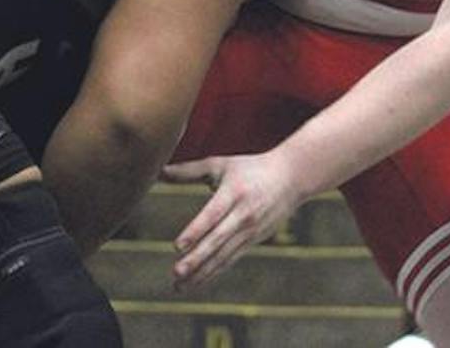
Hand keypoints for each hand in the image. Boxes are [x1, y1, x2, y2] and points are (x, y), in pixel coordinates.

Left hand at [162, 151, 301, 289]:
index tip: (178, 246)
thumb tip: (159, 171)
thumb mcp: (221, 164)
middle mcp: (243, 214)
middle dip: (196, 259)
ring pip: (223, 256)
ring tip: (180, 285)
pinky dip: (214, 272)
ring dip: (202, 273)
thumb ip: (189, 170)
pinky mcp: (253, 241)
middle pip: (217, 240)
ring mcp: (250, 231)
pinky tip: (197, 282)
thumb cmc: (250, 168)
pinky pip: (230, 259)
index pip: (212, 215)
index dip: (195, 231)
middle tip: (176, 273)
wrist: (291, 179)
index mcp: (234, 193)